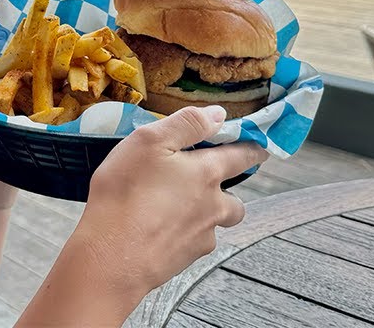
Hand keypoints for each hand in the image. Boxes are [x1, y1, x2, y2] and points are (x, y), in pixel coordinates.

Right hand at [76, 106, 266, 295]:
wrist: (112, 256)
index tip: (260, 149)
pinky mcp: (185, 259)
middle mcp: (213, 207)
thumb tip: (218, 115)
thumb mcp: (149, 141)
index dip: (253, 149)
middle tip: (208, 185)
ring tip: (177, 209)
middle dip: (229, 192)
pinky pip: (194, 243)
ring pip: (215, 224)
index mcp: (207, 173)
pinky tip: (158, 230)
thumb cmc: (126, 195)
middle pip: (236, 200)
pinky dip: (183, 236)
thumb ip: (186, 123)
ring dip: (206, 216)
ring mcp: (201, 236)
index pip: (242, 157)